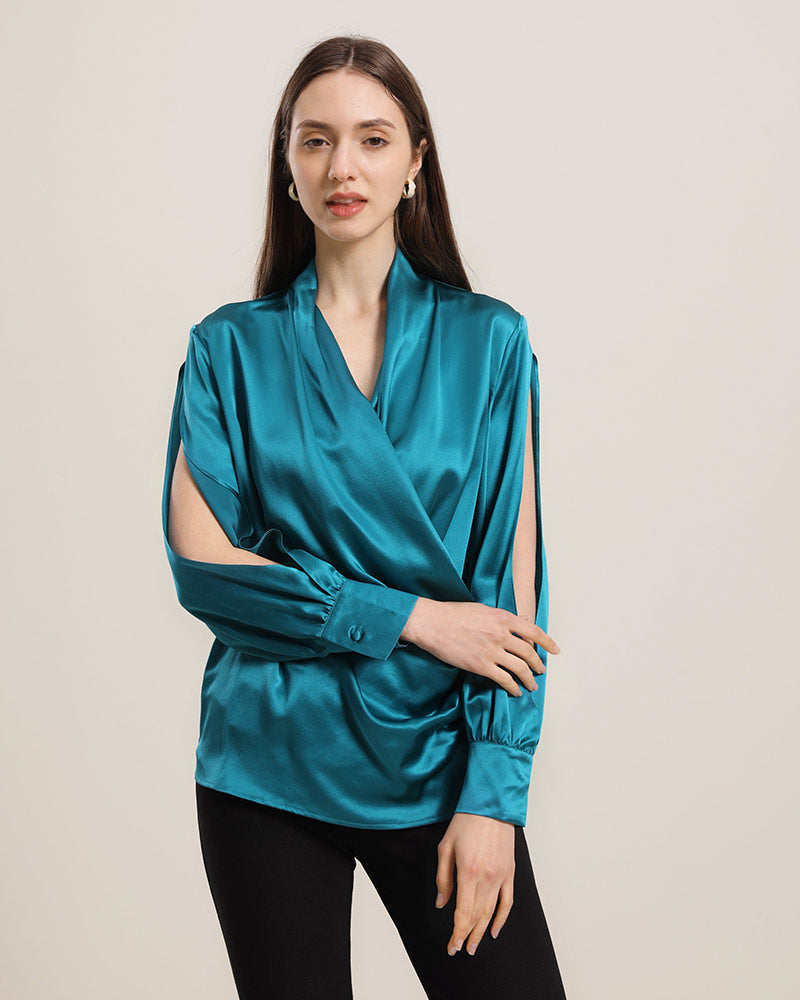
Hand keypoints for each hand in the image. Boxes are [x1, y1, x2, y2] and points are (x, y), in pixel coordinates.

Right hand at [401, 597, 560, 696]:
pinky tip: (515, 691)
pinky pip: (504, 680)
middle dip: (538, 664)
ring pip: (520, 668)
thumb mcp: (483, 609)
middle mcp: (501, 634)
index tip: (555, 650)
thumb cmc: (453, 613)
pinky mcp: (481, 666)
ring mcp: (492, 651)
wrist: (432, 623)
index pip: (534, 631)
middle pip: (529, 652)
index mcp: (503, 618)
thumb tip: (520, 620)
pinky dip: (513, 688)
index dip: (548, 642)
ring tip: (532, 685)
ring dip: (529, 679)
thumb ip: (502, 617)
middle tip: (541, 670)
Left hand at [435, 812, 515, 955]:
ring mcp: (501, 876)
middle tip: (460, 949)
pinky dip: (501, 918)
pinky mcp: (510, 873)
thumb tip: (442, 903)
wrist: (490, 806)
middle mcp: (487, 877)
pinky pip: (507, 901)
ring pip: (491, 912)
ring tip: (474, 946)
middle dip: (467, 936)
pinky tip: (494, 930)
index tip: (451, 945)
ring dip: (482, 932)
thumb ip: (443, 878)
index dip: (457, 932)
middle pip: (477, 916)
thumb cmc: (465, 823)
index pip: (463, 912)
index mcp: (468, 871)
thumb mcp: (445, 847)